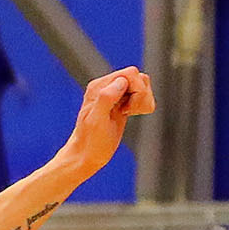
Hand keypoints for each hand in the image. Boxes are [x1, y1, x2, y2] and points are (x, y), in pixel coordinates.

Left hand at [56, 67, 154, 181]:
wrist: (85, 156)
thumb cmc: (90, 142)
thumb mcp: (97, 121)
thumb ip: (106, 97)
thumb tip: (121, 82)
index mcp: (99, 86)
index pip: (130, 74)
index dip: (136, 91)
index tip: (125, 110)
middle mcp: (107, 86)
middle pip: (138, 77)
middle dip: (140, 96)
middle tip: (129, 112)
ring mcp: (115, 94)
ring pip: (142, 84)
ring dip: (142, 100)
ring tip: (130, 113)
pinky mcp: (121, 102)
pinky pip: (140, 94)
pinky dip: (142, 104)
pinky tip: (131, 114)